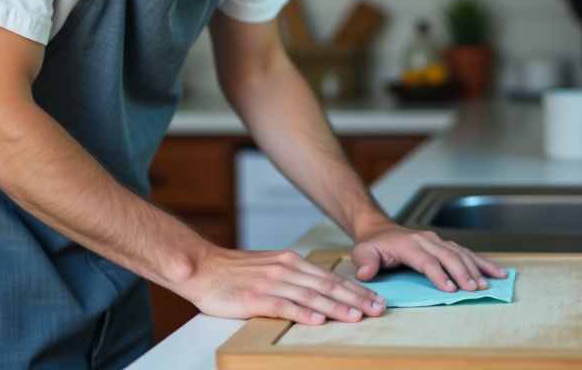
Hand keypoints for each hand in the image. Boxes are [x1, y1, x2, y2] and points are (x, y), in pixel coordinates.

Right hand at [183, 245, 387, 324]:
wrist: (202, 267)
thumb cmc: (234, 272)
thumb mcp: (270, 267)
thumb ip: (293, 277)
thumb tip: (319, 292)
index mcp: (291, 261)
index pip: (330, 277)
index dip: (356, 288)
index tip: (376, 298)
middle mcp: (285, 269)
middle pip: (328, 285)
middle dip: (357, 298)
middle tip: (379, 309)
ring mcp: (271, 283)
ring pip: (311, 296)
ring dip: (337, 307)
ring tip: (357, 316)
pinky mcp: (255, 298)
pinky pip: (284, 306)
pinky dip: (303, 313)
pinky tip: (318, 320)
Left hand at [350, 221, 506, 291]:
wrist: (379, 229)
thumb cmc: (373, 244)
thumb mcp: (362, 251)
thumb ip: (365, 262)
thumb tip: (365, 273)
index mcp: (408, 244)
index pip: (426, 260)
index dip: (438, 274)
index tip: (450, 289)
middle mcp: (426, 240)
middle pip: (448, 255)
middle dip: (463, 273)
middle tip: (475, 289)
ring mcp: (438, 241)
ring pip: (460, 252)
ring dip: (475, 268)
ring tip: (488, 284)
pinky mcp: (445, 244)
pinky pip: (465, 252)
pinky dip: (482, 262)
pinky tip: (496, 272)